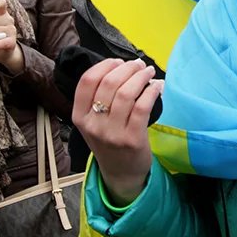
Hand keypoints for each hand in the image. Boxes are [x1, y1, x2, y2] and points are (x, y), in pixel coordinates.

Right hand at [72, 58, 162, 204]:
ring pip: (126, 93)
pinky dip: (152, 92)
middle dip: (127, 68)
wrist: (121, 174)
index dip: (104, 65)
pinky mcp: (132, 139)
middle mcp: (93, 125)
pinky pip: (142, 107)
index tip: (118, 61)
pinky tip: (157, 87)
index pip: (87, 81)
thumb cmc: (109, 141)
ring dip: (141, 77)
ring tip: (149, 72)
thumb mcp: (93, 122)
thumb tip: (119, 65)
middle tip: (138, 65)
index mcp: (79, 116)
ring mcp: (112, 133)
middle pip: (109, 83)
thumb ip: (97, 98)